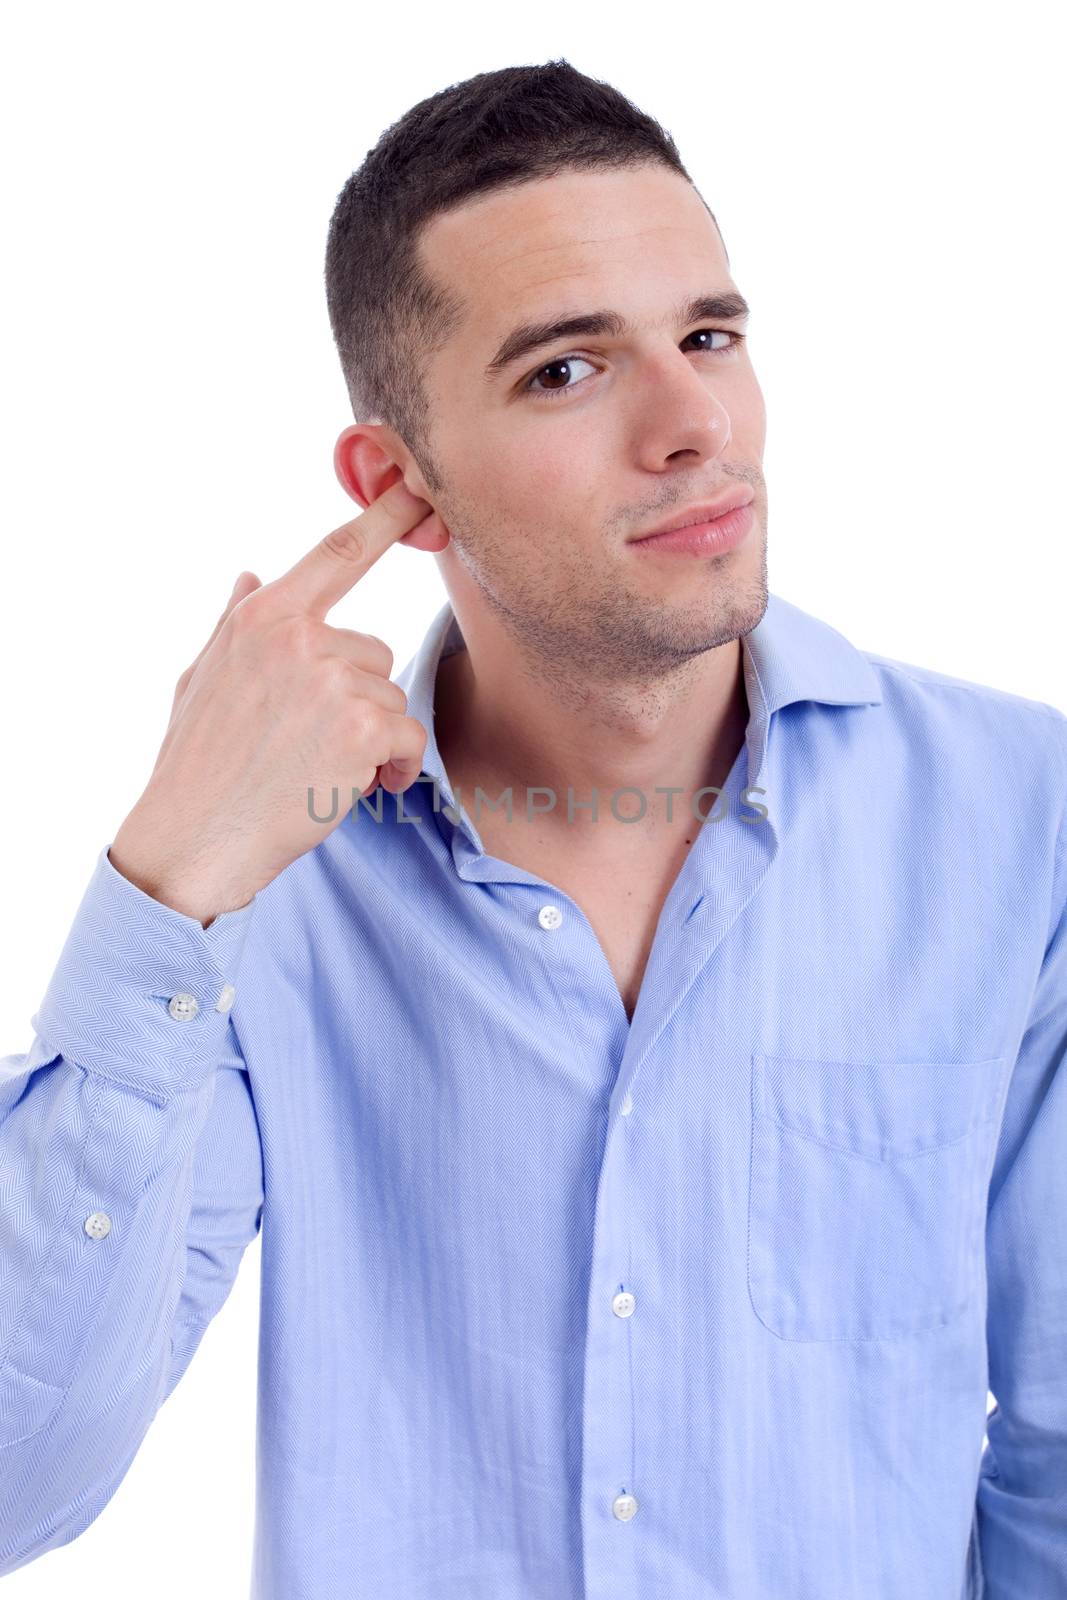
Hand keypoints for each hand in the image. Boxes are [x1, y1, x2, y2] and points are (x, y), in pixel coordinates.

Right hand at [109, 479, 435, 924]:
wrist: (194, 840)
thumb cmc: (197, 765)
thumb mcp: (202, 679)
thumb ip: (235, 623)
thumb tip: (250, 575)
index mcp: (262, 619)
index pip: (335, 555)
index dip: (384, 518)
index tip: (420, 490)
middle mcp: (298, 638)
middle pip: (373, 652)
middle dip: (357, 698)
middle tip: (311, 743)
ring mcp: (331, 680)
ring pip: (391, 697)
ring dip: (374, 737)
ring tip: (322, 768)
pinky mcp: (362, 727)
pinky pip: (409, 737)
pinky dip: (396, 767)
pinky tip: (358, 788)